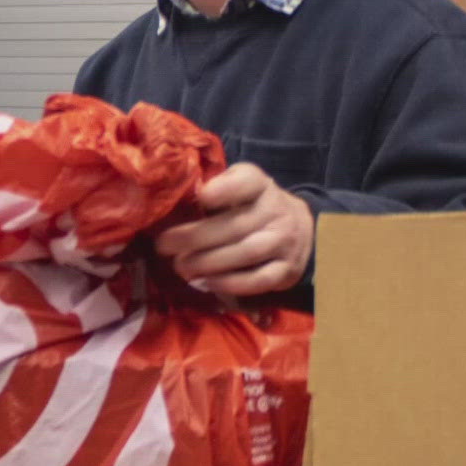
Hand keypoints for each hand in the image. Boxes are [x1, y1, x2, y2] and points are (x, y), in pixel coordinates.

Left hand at [153, 162, 312, 297]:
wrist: (301, 229)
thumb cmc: (253, 207)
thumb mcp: (241, 188)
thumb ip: (216, 190)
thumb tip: (176, 203)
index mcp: (260, 185)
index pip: (247, 181)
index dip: (224, 189)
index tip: (202, 197)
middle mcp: (275, 211)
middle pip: (236, 225)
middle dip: (195, 237)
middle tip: (165, 246)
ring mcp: (284, 241)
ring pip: (246, 253)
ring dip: (208, 262)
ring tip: (181, 266)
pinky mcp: (287, 270)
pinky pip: (259, 280)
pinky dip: (231, 283)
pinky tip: (208, 282)